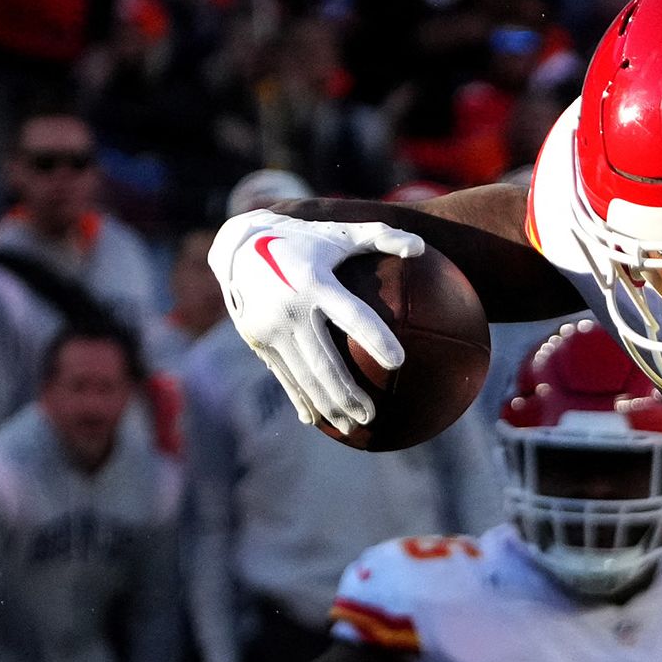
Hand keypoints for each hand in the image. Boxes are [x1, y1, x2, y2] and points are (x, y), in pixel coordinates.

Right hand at [207, 209, 423, 433]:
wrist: (239, 246)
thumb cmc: (305, 241)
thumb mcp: (340, 234)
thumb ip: (382, 236)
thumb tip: (421, 247)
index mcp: (316, 282)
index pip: (351, 315)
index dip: (375, 337)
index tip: (399, 362)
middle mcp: (290, 308)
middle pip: (324, 360)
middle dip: (348, 393)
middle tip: (373, 416)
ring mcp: (269, 327)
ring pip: (303, 375)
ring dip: (327, 405)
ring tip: (353, 428)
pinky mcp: (257, 340)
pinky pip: (283, 375)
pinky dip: (300, 399)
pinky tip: (316, 421)